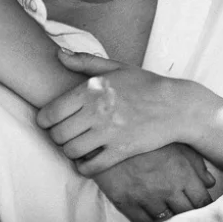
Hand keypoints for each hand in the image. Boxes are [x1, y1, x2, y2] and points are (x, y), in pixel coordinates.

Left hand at [36, 50, 208, 172]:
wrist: (176, 106)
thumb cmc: (146, 85)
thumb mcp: (117, 68)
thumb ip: (85, 61)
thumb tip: (58, 54)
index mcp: (92, 91)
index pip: (50, 113)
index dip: (45, 120)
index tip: (52, 121)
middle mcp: (97, 112)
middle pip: (58, 135)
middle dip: (57, 136)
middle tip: (66, 133)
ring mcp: (109, 133)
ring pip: (71, 151)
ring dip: (71, 150)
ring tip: (78, 145)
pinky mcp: (122, 151)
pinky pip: (91, 167)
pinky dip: (84, 167)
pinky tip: (88, 160)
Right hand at [93, 144, 216, 221]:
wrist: (110, 133)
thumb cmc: (148, 137)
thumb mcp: (176, 143)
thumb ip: (196, 164)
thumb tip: (210, 183)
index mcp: (183, 172)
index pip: (202, 201)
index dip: (205, 206)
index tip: (203, 206)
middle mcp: (167, 188)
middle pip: (186, 214)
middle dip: (191, 214)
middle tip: (190, 212)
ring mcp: (145, 198)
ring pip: (165, 221)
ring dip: (170, 219)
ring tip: (172, 214)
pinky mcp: (126, 203)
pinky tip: (153, 219)